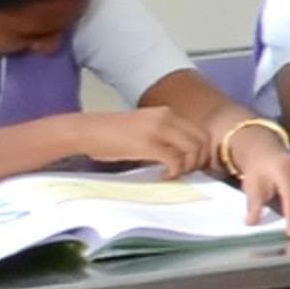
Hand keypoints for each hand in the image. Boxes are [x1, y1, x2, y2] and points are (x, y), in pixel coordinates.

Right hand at [71, 105, 217, 177]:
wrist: (86, 131)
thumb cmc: (113, 134)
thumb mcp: (146, 128)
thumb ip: (167, 135)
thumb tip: (187, 155)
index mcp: (168, 113)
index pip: (202, 132)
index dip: (204, 151)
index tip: (193, 165)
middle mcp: (167, 117)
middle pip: (203, 142)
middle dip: (200, 161)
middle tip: (186, 172)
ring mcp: (159, 129)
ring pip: (193, 151)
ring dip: (188, 167)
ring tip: (173, 174)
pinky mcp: (149, 144)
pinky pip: (176, 161)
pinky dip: (174, 172)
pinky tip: (163, 176)